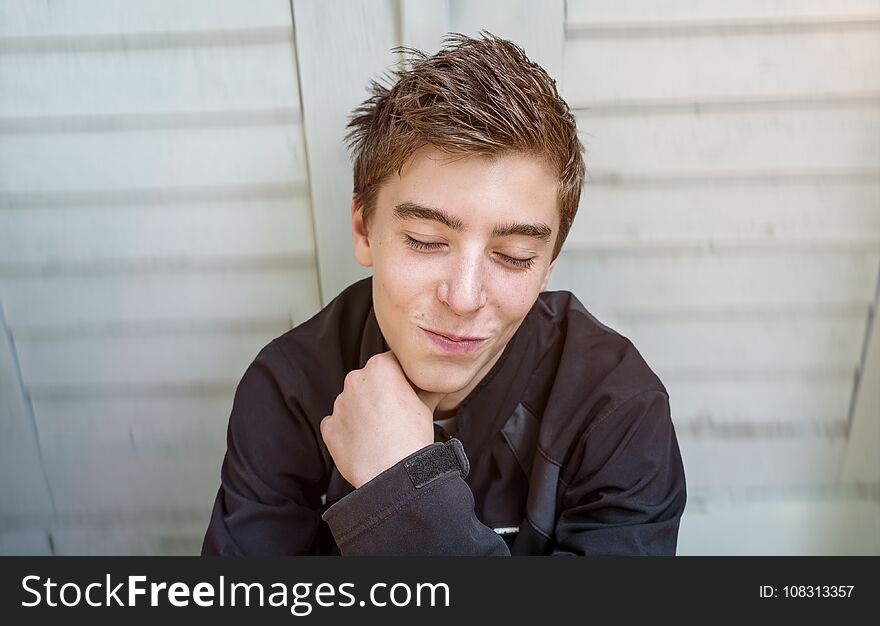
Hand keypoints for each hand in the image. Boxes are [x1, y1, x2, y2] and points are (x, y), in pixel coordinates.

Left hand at [320, 351, 443, 487]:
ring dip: (364, 411)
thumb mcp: (426, 406)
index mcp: (380, 368)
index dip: (402, 377)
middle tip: (396, 413)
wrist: (392, 474)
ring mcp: (339, 404)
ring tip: (381, 431)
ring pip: (353, 401)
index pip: (391, 362)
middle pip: (370, 380)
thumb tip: (439, 383)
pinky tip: (365, 441)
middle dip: (381, 393)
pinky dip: (349, 430)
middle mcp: (355, 380)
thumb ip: (429, 388)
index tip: (408, 390)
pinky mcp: (329, 427)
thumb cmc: (410, 439)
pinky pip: (338, 423)